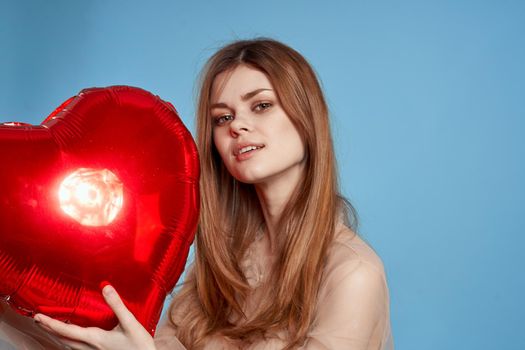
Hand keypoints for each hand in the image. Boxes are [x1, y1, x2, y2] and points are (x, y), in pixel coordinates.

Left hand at [34, 285, 155, 349]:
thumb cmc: (139, 345)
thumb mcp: (130, 322)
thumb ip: (117, 304)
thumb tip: (105, 287)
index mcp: (95, 338)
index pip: (66, 330)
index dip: (51, 323)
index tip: (38, 317)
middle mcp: (90, 348)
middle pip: (63, 339)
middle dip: (49, 329)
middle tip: (38, 320)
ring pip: (68, 345)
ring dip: (57, 335)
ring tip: (49, 327)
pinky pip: (76, 349)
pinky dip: (68, 341)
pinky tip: (71, 339)